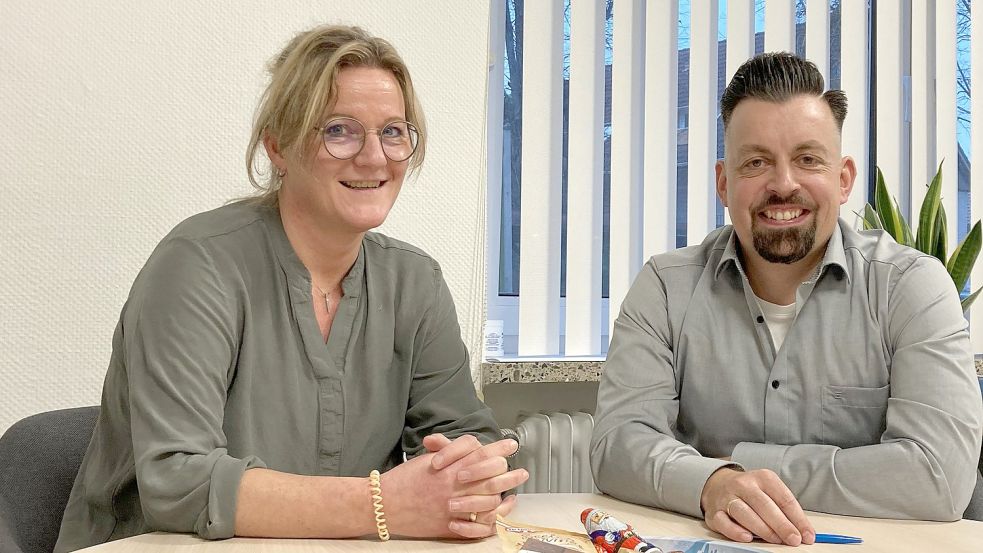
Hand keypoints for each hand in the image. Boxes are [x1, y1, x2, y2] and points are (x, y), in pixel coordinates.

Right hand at [381, 435, 526, 538]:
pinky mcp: (450, 524)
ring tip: (515, 490)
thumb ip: (448, 451)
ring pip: (489, 499)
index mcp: (449, 466)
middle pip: (490, 477)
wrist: (385, 504)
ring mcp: (454, 505)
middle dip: (509, 472)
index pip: (480, 453)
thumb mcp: (426, 459)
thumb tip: (468, 445)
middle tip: (522, 471)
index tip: (511, 445)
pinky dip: (492, 517)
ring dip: (505, 493)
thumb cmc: (404, 480)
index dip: (498, 448)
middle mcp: (454, 485)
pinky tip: (500, 510)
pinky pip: (478, 523)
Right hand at [700, 468, 814, 545]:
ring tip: (776, 540)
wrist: (717, 485)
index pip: (783, 498)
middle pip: (764, 505)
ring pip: (744, 512)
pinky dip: (735, 531)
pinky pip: (723, 522)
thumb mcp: (769, 492)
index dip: (798, 518)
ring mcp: (727, 497)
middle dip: (782, 525)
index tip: (807, 535)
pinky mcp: (714, 512)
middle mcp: (744, 485)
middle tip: (794, 539)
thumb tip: (803, 532)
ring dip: (762, 529)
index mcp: (763, 478)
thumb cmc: (750, 492)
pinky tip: (747, 537)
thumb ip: (784, 510)